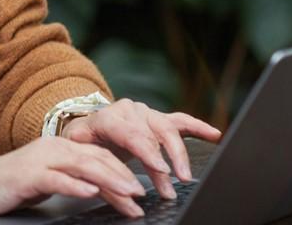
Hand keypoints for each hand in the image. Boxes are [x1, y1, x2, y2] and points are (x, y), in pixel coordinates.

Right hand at [0, 137, 148, 216]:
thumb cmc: (8, 186)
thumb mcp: (46, 180)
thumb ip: (71, 179)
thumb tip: (100, 189)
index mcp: (58, 147)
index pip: (99, 156)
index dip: (123, 170)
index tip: (141, 189)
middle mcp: (52, 148)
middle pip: (96, 159)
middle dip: (124, 176)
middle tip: (144, 194)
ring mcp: (39, 160)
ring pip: (83, 166)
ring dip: (110, 181)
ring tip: (130, 195)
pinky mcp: (27, 176)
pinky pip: (57, 179)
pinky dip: (77, 185)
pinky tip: (91, 192)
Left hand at [60, 98, 222, 203]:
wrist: (86, 128)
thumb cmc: (83, 141)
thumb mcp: (78, 148)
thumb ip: (91, 157)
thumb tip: (108, 175)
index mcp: (107, 117)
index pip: (132, 133)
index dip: (148, 152)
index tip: (162, 170)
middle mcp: (128, 111)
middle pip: (153, 134)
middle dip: (166, 160)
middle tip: (175, 182)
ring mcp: (145, 113)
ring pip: (168, 129)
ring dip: (180, 153)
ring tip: (186, 175)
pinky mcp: (157, 118)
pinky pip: (180, 121)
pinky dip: (198, 126)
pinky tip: (213, 134)